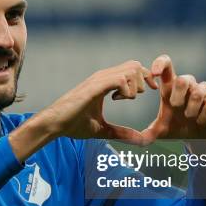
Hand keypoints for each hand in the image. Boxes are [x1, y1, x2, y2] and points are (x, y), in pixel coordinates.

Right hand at [40, 60, 156, 142]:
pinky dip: (125, 90)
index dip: (145, 78)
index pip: (132, 69)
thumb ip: (121, 132)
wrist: (55, 124)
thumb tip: (139, 140)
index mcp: (105, 83)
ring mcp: (98, 80)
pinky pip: (119, 79)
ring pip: (130, 69)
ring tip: (124, 99)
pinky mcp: (94, 86)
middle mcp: (103, 77)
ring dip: (134, 86)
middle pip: (135, 65)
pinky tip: (117, 99)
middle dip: (143, 80)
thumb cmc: (73, 125)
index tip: (150, 91)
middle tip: (136, 97)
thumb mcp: (103, 130)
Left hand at [140, 54, 205, 158]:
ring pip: (198, 92)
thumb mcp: (160, 131)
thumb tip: (131, 140)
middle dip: (178, 96)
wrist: (201, 138)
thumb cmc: (178, 128)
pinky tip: (201, 122)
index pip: (166, 65)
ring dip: (191, 108)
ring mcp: (204, 90)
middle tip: (175, 107)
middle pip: (183, 80)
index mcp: (171, 87)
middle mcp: (188, 85)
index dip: (160, 64)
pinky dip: (204, 114)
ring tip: (190, 118)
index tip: (153, 73)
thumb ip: (147, 134)